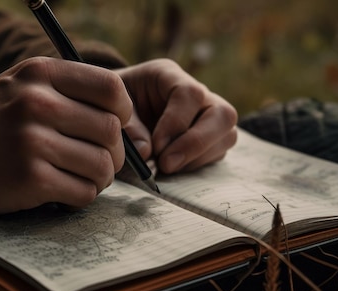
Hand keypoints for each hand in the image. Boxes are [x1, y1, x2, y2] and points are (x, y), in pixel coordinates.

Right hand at [0, 57, 132, 213]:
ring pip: (102, 165)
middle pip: (111, 131)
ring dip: (100, 178)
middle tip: (100, 161)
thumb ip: (67, 90)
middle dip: (114, 153)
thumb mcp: (22, 84)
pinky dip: (82, 197)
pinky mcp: (30, 179)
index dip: (124, 112)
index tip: (114, 127)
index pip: (111, 88)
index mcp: (41, 74)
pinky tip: (64, 192)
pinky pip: (83, 192)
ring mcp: (33, 142)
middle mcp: (38, 103)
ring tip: (82, 178)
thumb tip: (122, 117)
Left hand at [115, 59, 237, 173]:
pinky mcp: (209, 137)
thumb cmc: (112, 105)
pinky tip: (171, 168)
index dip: (176, 123)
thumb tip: (147, 153)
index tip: (156, 147)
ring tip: (165, 167)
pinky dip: (196, 164)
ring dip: (197, 157)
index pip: (190, 94)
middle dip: (196, 143)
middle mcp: (196, 92)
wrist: (113, 110)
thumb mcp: (110, 109)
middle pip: (222, 114)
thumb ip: (128, 129)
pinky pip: (218, 152)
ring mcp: (206, 115)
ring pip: (226, 135)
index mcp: (168, 75)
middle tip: (166, 165)